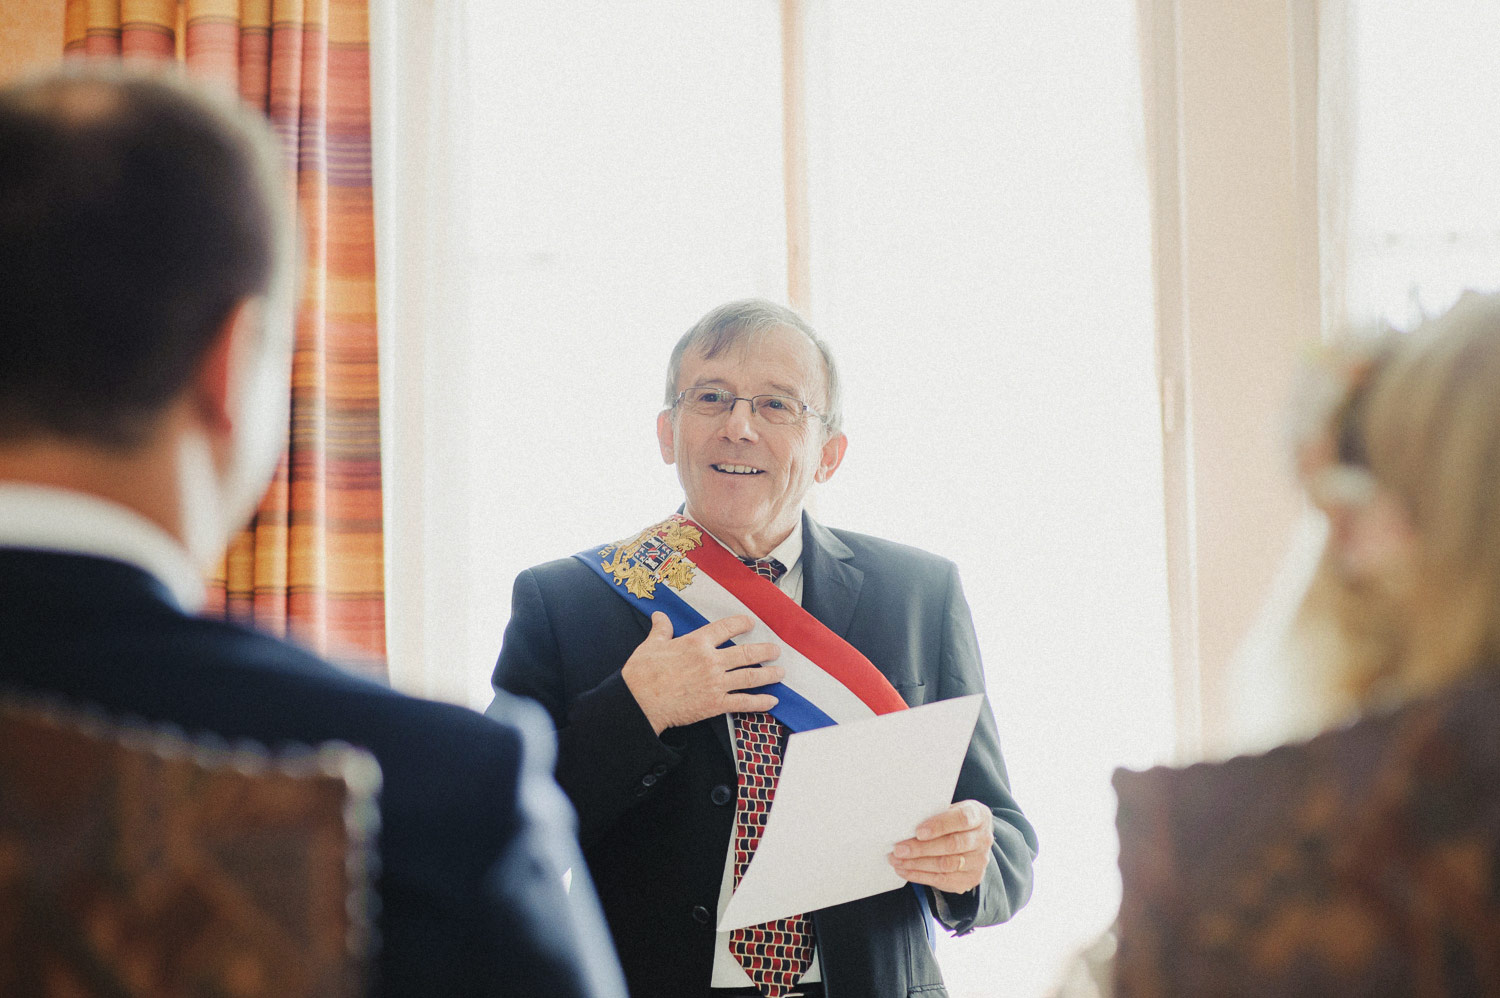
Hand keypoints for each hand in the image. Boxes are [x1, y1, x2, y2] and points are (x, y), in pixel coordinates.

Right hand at [621, 612, 783, 734]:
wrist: (639, 702)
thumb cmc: (642, 673)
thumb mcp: (651, 645)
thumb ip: (661, 630)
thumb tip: (660, 616)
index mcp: (696, 643)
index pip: (725, 628)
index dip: (741, 623)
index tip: (750, 622)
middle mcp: (711, 661)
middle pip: (746, 653)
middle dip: (764, 651)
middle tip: (775, 650)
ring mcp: (715, 683)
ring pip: (750, 677)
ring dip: (768, 675)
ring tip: (780, 672)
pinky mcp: (715, 704)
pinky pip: (743, 702)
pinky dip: (759, 702)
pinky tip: (771, 701)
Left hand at [888, 800, 992, 893]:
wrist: (973, 838)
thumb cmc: (954, 821)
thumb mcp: (950, 810)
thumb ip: (934, 814)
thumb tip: (905, 823)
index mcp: (979, 816)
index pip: (962, 819)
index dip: (939, 825)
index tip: (918, 832)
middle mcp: (983, 839)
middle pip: (952, 845)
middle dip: (922, 848)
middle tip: (899, 849)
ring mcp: (979, 861)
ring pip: (946, 864)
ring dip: (917, 864)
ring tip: (897, 860)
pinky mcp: (971, 879)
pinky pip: (943, 880)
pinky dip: (920, 876)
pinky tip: (905, 870)